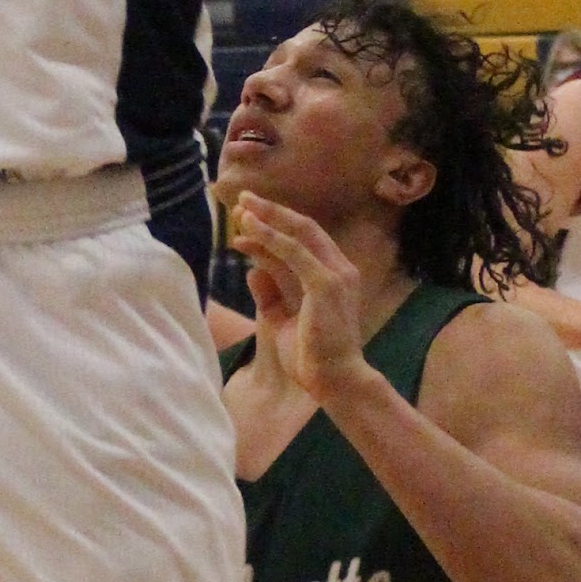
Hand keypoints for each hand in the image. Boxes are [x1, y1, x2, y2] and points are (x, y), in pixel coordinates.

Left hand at [233, 193, 372, 400]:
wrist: (334, 381)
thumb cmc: (311, 358)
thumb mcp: (282, 321)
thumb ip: (269, 296)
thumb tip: (251, 272)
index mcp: (334, 277)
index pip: (302, 243)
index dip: (273, 229)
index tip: (245, 224)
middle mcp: (340, 269)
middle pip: (303, 229)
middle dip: (272, 212)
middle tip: (242, 200)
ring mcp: (336, 274)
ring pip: (298, 233)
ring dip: (268, 217)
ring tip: (241, 207)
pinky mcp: (325, 283)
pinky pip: (293, 252)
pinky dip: (270, 237)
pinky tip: (250, 228)